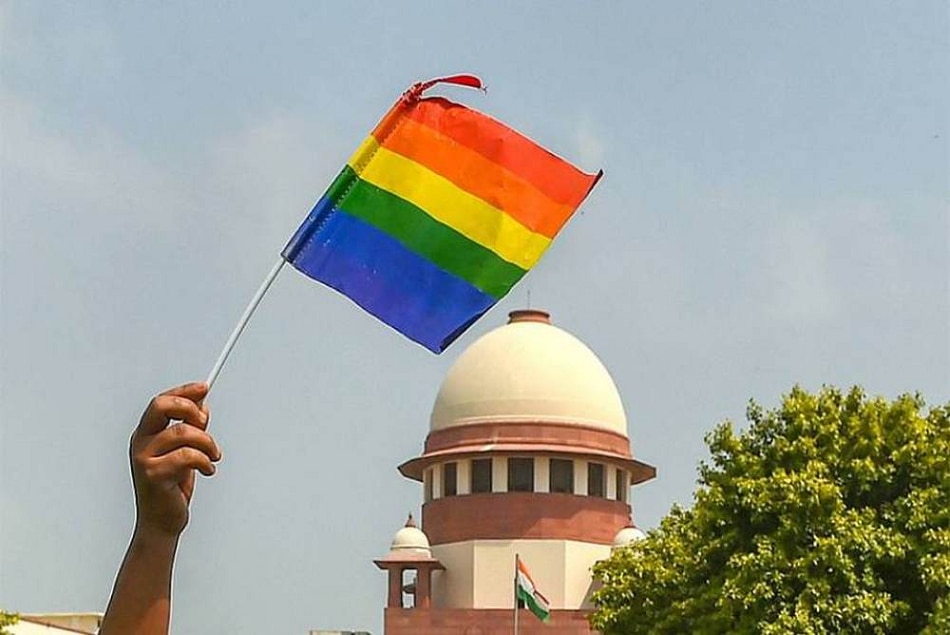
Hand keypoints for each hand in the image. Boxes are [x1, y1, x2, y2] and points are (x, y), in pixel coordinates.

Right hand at [130, 382, 220, 537]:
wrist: (162, 523)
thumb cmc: (172, 487)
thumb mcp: (183, 453)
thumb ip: (190, 430)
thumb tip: (203, 405)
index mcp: (145, 435)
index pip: (161, 402)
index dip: (183, 392)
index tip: (204, 388)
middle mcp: (140, 443)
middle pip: (161, 406)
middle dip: (189, 407)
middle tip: (205, 422)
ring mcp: (144, 459)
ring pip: (184, 432)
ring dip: (207, 442)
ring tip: (214, 456)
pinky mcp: (154, 476)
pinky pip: (188, 456)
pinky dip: (205, 461)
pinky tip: (208, 470)